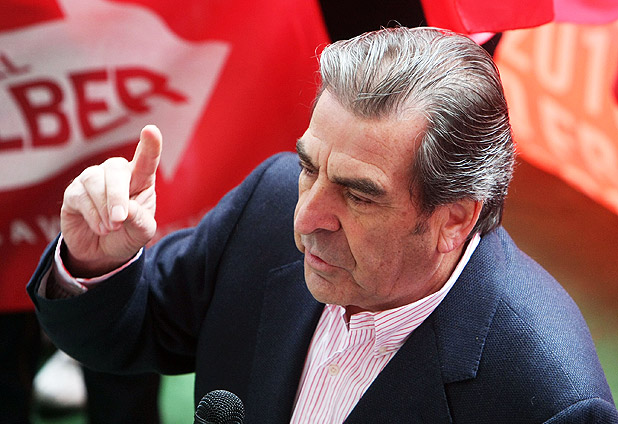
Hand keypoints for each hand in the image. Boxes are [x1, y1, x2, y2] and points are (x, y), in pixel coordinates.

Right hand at [60, 125, 161, 276]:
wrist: (103, 253)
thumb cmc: (128, 234)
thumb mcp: (142, 233)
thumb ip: (140, 221)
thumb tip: (126, 209)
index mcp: (140, 179)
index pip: (146, 159)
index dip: (150, 145)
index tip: (151, 130)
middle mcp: (117, 174)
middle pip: (115, 169)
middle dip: (117, 196)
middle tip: (120, 220)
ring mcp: (93, 180)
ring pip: (95, 180)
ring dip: (104, 207)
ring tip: (112, 228)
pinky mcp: (74, 193)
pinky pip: (80, 196)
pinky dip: (92, 215)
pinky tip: (101, 228)